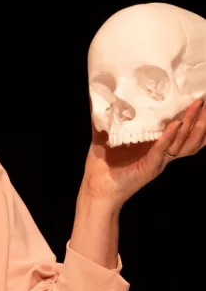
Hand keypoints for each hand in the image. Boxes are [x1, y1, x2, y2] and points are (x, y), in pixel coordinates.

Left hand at [81, 98, 204, 207]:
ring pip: (183, 143)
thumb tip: (100, 99)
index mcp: (157, 146)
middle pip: (190, 136)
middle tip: (205, 99)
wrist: (95, 191)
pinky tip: (175, 125)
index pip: (182, 131)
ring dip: (192, 125)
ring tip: (198, 107)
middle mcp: (162, 154)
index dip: (193, 117)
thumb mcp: (104, 138)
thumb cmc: (101, 166)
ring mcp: (158, 161)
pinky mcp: (149, 168)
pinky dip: (168, 137)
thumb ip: (106, 121)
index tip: (199, 99)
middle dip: (201, 119)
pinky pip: (162, 150)